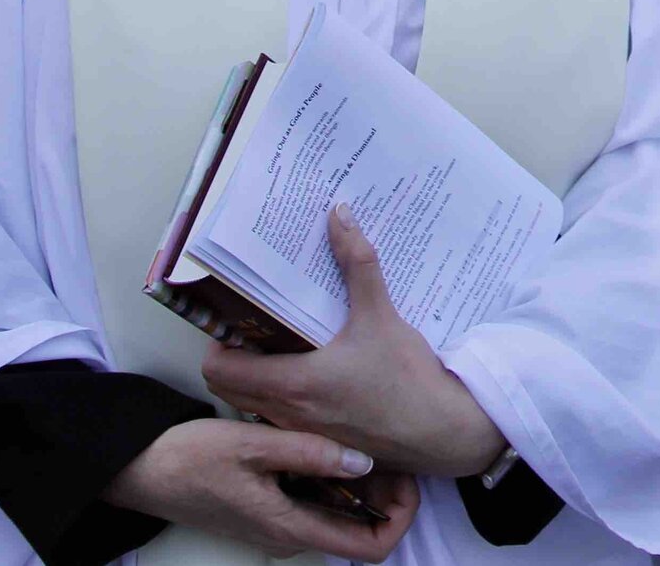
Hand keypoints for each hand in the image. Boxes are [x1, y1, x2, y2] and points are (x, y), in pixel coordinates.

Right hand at [102, 417, 417, 561]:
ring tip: (366, 433)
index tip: (406, 476)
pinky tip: (331, 438)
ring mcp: (278, 524)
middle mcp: (290, 535)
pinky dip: (334, 477)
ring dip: (359, 482)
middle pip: (358, 529)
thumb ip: (309, 452)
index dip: (399, 517)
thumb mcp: (253, 445)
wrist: (143, 470)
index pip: (369, 548)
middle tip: (391, 444)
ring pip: (338, 513)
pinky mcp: (268, 507)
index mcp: (292, 529)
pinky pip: (315, 501)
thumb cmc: (191, 458)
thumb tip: (363, 458)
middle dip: (384, 493)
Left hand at [204, 205, 508, 477]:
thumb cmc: (407, 380)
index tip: (238, 317)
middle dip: (233, 356)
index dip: (219, 340)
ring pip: (253, 405)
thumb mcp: (380, 315)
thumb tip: (340, 216)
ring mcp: (302, 435)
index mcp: (292, 384)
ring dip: (257, 377)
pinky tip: (315, 370)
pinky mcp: (321, 444)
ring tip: (284, 342)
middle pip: (228, 388)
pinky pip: (281, 419)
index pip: (218, 368)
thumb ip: (357, 264)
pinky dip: (282, 396)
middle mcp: (287, 415)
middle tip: (258, 325)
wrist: (442, 434)